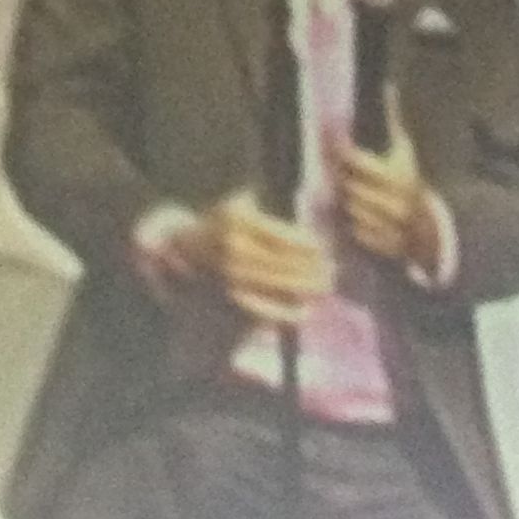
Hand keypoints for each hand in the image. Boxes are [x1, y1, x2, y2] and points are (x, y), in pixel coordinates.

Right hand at [164, 190, 331, 323]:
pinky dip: (289, 312)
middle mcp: (236, 249)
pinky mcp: (234, 297)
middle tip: (333, 270)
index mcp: (238, 221)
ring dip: (308, 288)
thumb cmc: (222, 226)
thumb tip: (308, 222)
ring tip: (326, 287)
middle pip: (287, 263)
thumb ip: (267, 210)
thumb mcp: (237, 205)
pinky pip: (268, 309)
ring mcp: (234, 276)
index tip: (323, 248)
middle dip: (314, 269)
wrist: (185, 252)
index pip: (283, 237)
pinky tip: (307, 310)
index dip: (308, 245)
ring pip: (282, 286)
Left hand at [339, 88, 443, 272]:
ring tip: (347, 196)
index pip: (357, 161)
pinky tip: (358, 217)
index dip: (342, 153)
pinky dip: (354, 225)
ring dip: (346, 204)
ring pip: (351, 210)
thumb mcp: (405, 152)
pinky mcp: (387, 244)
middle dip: (341, 179)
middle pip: (350, 186)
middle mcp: (397, 203)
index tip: (335, 146)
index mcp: (400, 176)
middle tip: (336, 172)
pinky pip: (357, 231)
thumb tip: (390, 88)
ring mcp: (393, 226)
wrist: (428, 229)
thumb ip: (394, 122)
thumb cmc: (410, 182)